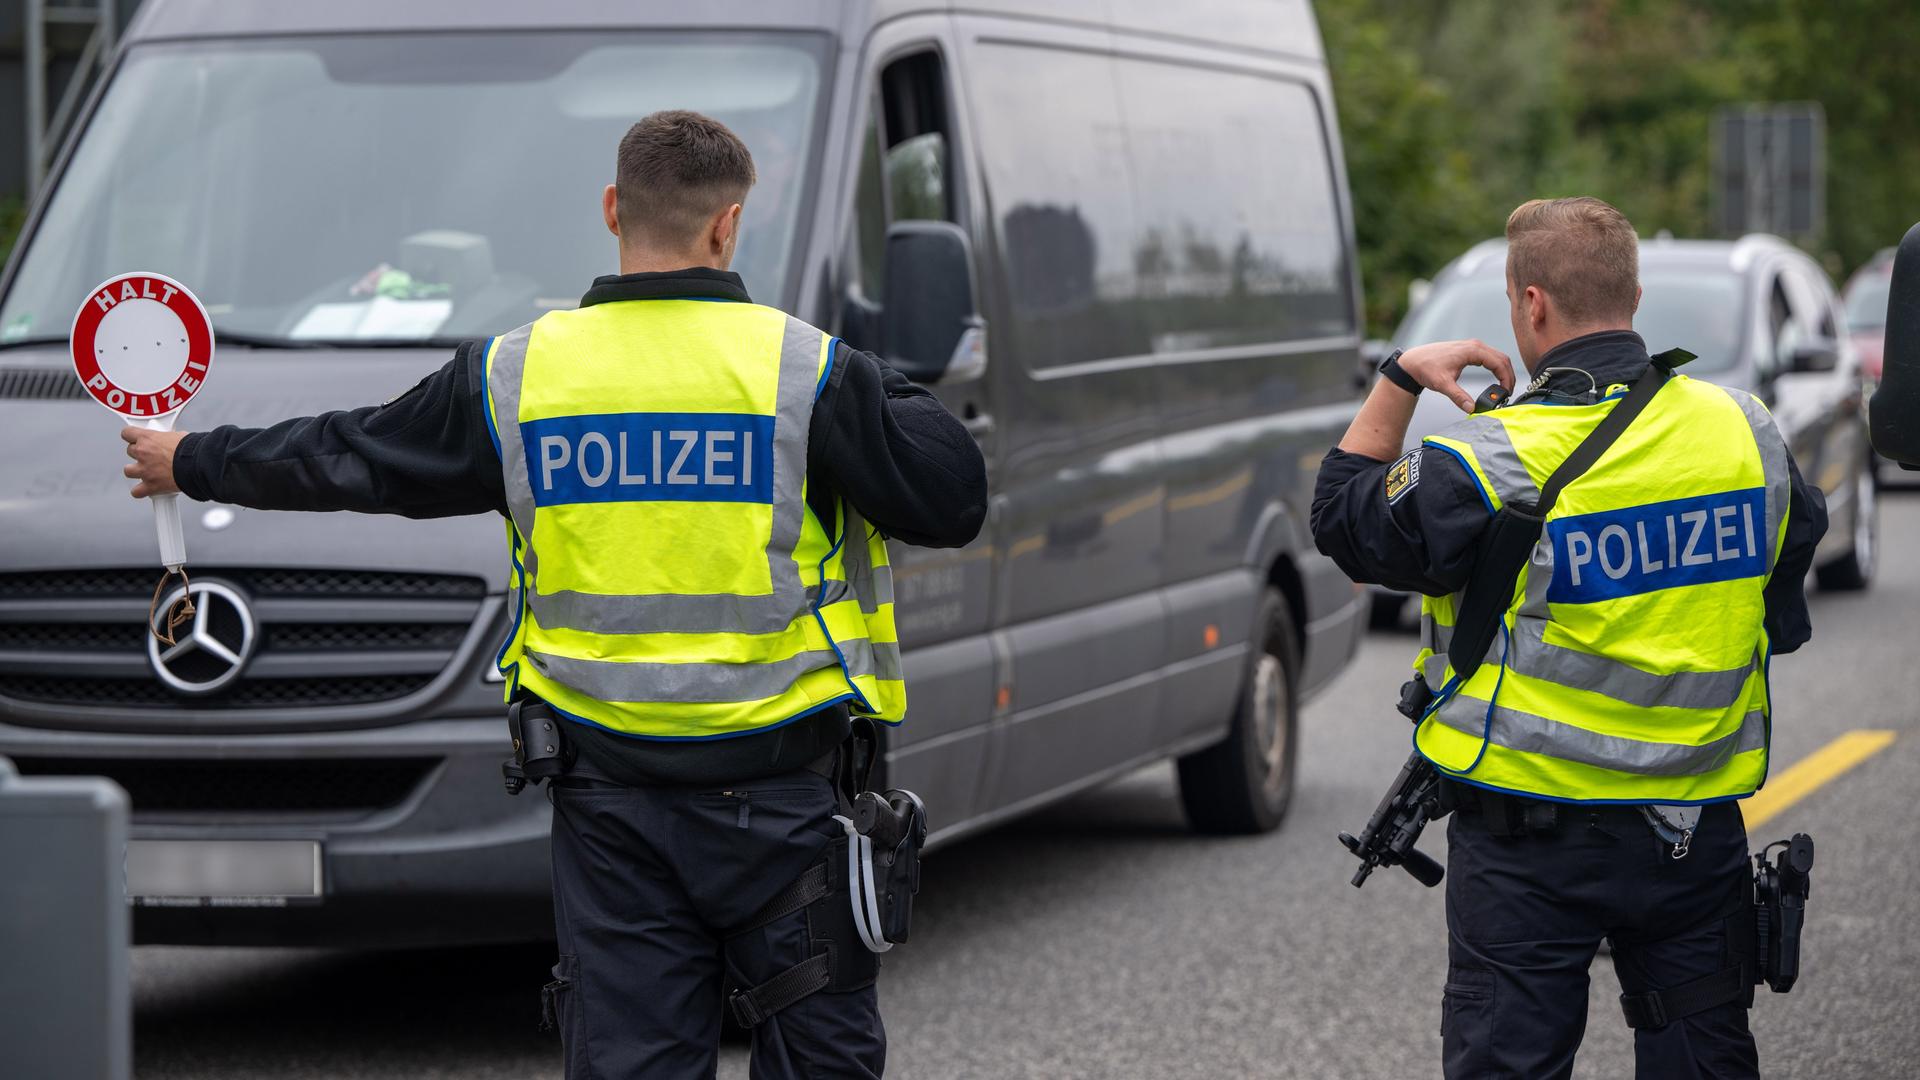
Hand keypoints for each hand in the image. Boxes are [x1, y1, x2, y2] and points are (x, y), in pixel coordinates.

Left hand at [122, 427, 187, 498]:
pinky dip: (141, 491)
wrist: (198, 464)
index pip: (127, 433)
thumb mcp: (178, 436)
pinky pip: (136, 491)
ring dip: (136, 471)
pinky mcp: (151, 485)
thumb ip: (168, 439)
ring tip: (147, 472)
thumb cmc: (192, 449)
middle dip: (139, 453)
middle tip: (151, 456)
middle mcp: (143, 453)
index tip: (136, 438)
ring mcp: (145, 470)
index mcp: (148, 438)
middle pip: (130, 451)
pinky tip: (148, 489)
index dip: (132, 436)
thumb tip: (172, 441)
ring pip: (128, 471)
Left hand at [1396, 340, 1516, 412]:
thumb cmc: (1426, 369)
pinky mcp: (1469, 351)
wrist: (1413, 362)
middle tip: (1508, 394)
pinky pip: (1489, 358)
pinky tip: (1496, 381)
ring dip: (1504, 372)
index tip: (1506, 393)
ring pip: (1497, 358)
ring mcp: (1473, 347)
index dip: (1506, 379)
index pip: (1499, 363)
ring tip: (1504, 390)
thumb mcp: (1442, 384)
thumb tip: (1472, 409)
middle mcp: (1475, 345)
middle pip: (1502, 359)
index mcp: (1472, 350)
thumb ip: (1458, 396)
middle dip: (1508, 376)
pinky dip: (1496, 368)